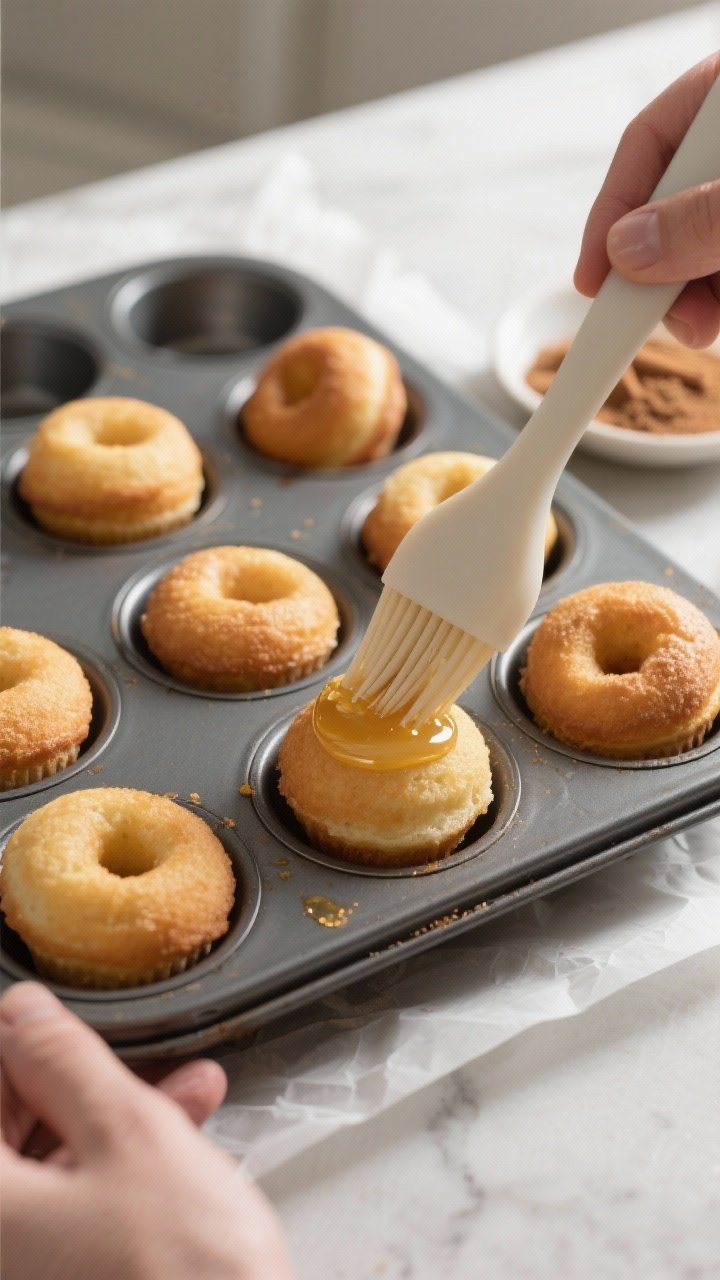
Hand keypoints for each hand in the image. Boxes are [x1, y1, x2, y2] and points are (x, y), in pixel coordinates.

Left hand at [1, 982, 293, 1279]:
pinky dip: (120, 1176)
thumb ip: (64, 1060)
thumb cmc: (183, 1278)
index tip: (55, 1025)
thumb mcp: (129, 1134)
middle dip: (72, 1085)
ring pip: (48, 1176)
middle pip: (8, 1138)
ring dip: (111, 1125)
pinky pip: (74, 1217)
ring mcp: (30, 1271)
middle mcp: (0, 1247)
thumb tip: (23, 1015)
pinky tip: (182, 1148)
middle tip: (129, 1057)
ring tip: (185, 1094)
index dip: (18, 1048)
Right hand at [574, 54, 719, 346]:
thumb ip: (701, 216)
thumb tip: (626, 249)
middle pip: (673, 202)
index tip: (591, 281)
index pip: (645, 145)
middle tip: (668, 318)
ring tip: (713, 321)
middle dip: (664, 270)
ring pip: (702, 242)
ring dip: (700, 294)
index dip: (611, 216)